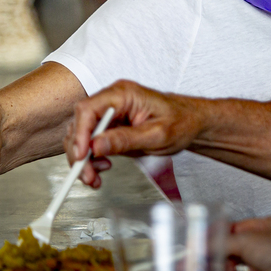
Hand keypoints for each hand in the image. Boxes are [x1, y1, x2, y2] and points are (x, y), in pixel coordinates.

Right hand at [68, 80, 204, 187]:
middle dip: (79, 152)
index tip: (82, 156)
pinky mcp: (109, 127)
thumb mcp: (157, 135)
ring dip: (83, 159)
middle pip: (79, 123)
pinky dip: (90, 159)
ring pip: (81, 135)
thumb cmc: (180, 122)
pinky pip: (90, 142)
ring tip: (95, 177)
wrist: (191, 123)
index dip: (80, 133)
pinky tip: (100, 170)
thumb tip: (96, 146)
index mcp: (123, 94)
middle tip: (87, 175)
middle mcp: (112, 101)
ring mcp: (109, 114)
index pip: (88, 109)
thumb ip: (126, 139)